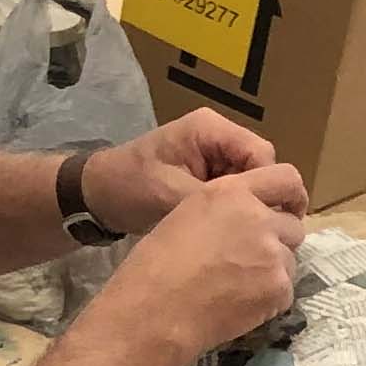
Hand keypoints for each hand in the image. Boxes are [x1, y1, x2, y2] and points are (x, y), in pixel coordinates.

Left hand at [80, 111, 286, 234]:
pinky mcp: (207, 174)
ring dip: (246, 207)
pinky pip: (234, 191)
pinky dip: (233, 210)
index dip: (269, 188)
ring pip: (250, 182)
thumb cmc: (129, 187)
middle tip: (255, 233)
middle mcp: (218, 136)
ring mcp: (213, 155)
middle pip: (260, 167)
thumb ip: (214, 202)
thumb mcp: (171, 195)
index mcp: (210, 129)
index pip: (261, 154)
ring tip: (240, 235)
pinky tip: (227, 232)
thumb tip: (254, 221)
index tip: (266, 221)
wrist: (96, 195)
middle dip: (259, 199)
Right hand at [95, 168, 307, 362]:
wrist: (156, 312)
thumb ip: (223, 210)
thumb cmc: (155, 265)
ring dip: (272, 270)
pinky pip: (284, 290)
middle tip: (252, 259)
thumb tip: (242, 221)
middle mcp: (258, 217)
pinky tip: (239, 305)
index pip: (286, 178)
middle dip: (278, 241)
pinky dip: (268, 299)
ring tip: (239, 286)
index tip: (286, 210)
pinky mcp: (279, 288)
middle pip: (292, 225)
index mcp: (231, 192)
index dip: (291, 197)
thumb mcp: (185, 215)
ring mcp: (272, 253)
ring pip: (289, 260)